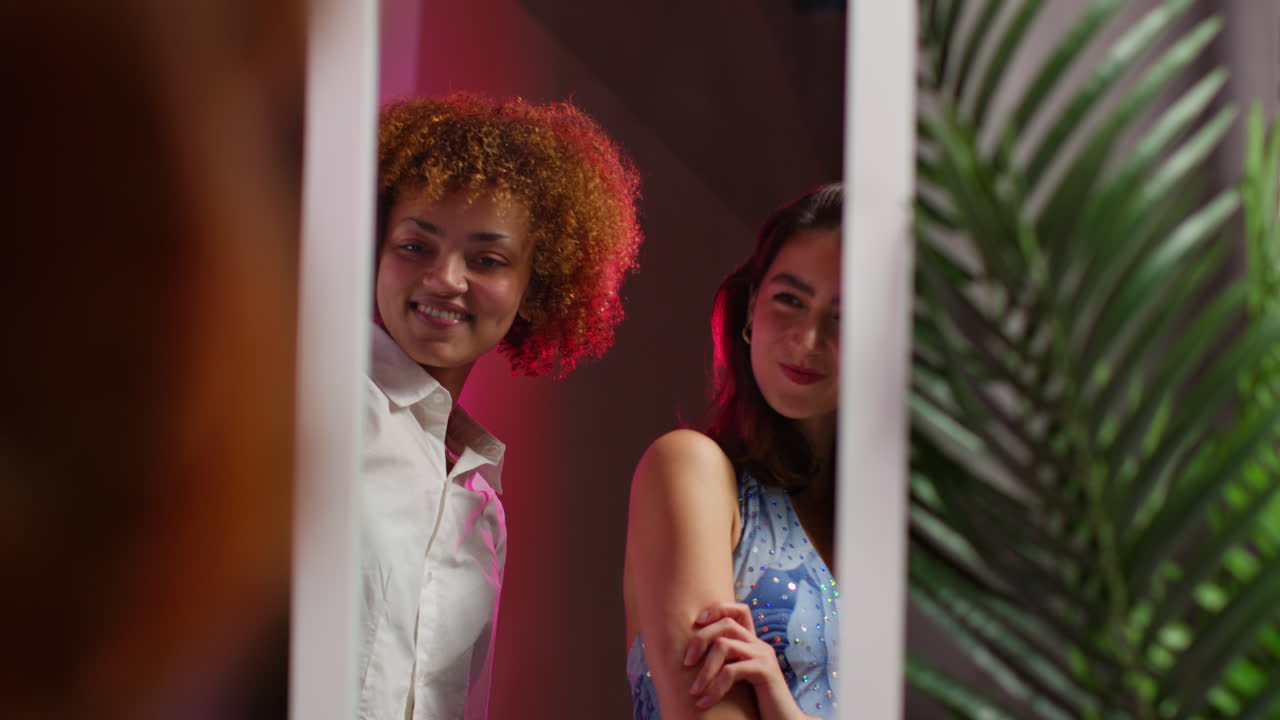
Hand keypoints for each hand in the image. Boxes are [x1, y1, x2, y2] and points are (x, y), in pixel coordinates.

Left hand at [682, 602, 812, 719]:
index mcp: (753, 643)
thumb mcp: (738, 678)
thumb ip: (724, 664)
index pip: (739, 610)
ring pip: (724, 645)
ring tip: (694, 691)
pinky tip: (705, 703)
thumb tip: (689, 659)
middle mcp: (759, 645)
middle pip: (726, 623)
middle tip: (686, 663)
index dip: (717, 609)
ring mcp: (763, 656)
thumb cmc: (756, 703)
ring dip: (704, 670)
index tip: (696, 623)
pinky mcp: (765, 672)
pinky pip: (731, 672)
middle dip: (700, 639)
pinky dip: (714, 689)